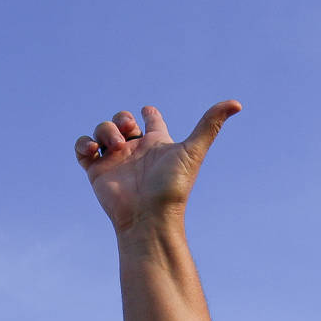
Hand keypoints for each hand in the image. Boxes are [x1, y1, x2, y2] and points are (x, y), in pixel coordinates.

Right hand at [75, 102, 241, 231]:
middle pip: (122, 121)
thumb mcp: (193, 150)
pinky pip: (83, 148)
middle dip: (121, 118)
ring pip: (102, 130)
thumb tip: (237, 103)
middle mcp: (136, 151)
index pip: (152, 121)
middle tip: (128, 131)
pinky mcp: (96, 171)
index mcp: (157, 144)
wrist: (149, 217)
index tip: (148, 111)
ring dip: (106, 130)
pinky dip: (84, 143)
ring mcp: (115, 160)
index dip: (150, 113)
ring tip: (116, 147)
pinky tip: (96, 151)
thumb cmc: (173, 186)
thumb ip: (210, 124)